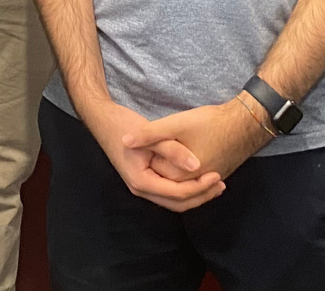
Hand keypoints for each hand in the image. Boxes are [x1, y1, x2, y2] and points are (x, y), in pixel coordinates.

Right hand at [76, 98, 224, 211]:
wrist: (103, 120)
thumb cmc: (124, 125)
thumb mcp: (151, 135)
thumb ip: (173, 151)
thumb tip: (197, 166)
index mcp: (142, 181)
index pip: (178, 193)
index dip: (200, 187)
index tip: (218, 175)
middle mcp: (141, 189)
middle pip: (178, 204)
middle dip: (201, 196)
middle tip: (221, 183)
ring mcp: (143, 186)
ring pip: (174, 200)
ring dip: (195, 194)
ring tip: (215, 183)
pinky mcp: (146, 179)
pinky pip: (169, 192)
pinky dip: (186, 188)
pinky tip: (199, 176)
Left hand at [126, 97, 273, 192]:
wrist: (248, 122)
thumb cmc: (212, 121)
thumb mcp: (176, 123)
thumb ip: (149, 134)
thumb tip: (124, 141)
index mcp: (183, 175)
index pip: (157, 177)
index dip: (148, 160)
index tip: (144, 143)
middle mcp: (196, 184)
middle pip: (170, 187)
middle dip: (158, 171)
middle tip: (149, 151)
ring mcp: (210, 181)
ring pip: (183, 187)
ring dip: (171, 176)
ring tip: (160, 157)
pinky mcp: (219, 175)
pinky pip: (196, 183)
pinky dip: (184, 177)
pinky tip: (179, 162)